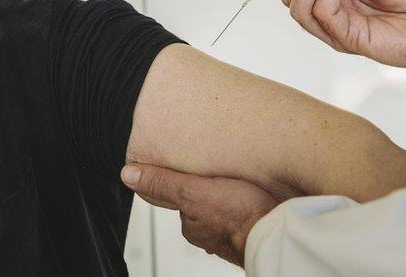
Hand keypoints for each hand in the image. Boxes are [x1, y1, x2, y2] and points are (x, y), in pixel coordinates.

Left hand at [120, 163, 278, 267]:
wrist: (277, 232)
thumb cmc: (238, 215)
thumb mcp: (192, 190)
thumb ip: (163, 183)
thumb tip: (128, 175)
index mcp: (193, 225)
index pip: (183, 198)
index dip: (190, 181)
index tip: (198, 171)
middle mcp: (211, 234)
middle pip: (205, 205)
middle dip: (212, 190)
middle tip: (222, 174)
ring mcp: (234, 234)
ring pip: (226, 210)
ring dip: (233, 198)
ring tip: (241, 182)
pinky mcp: (256, 228)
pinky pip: (248, 213)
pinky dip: (250, 205)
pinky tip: (257, 197)